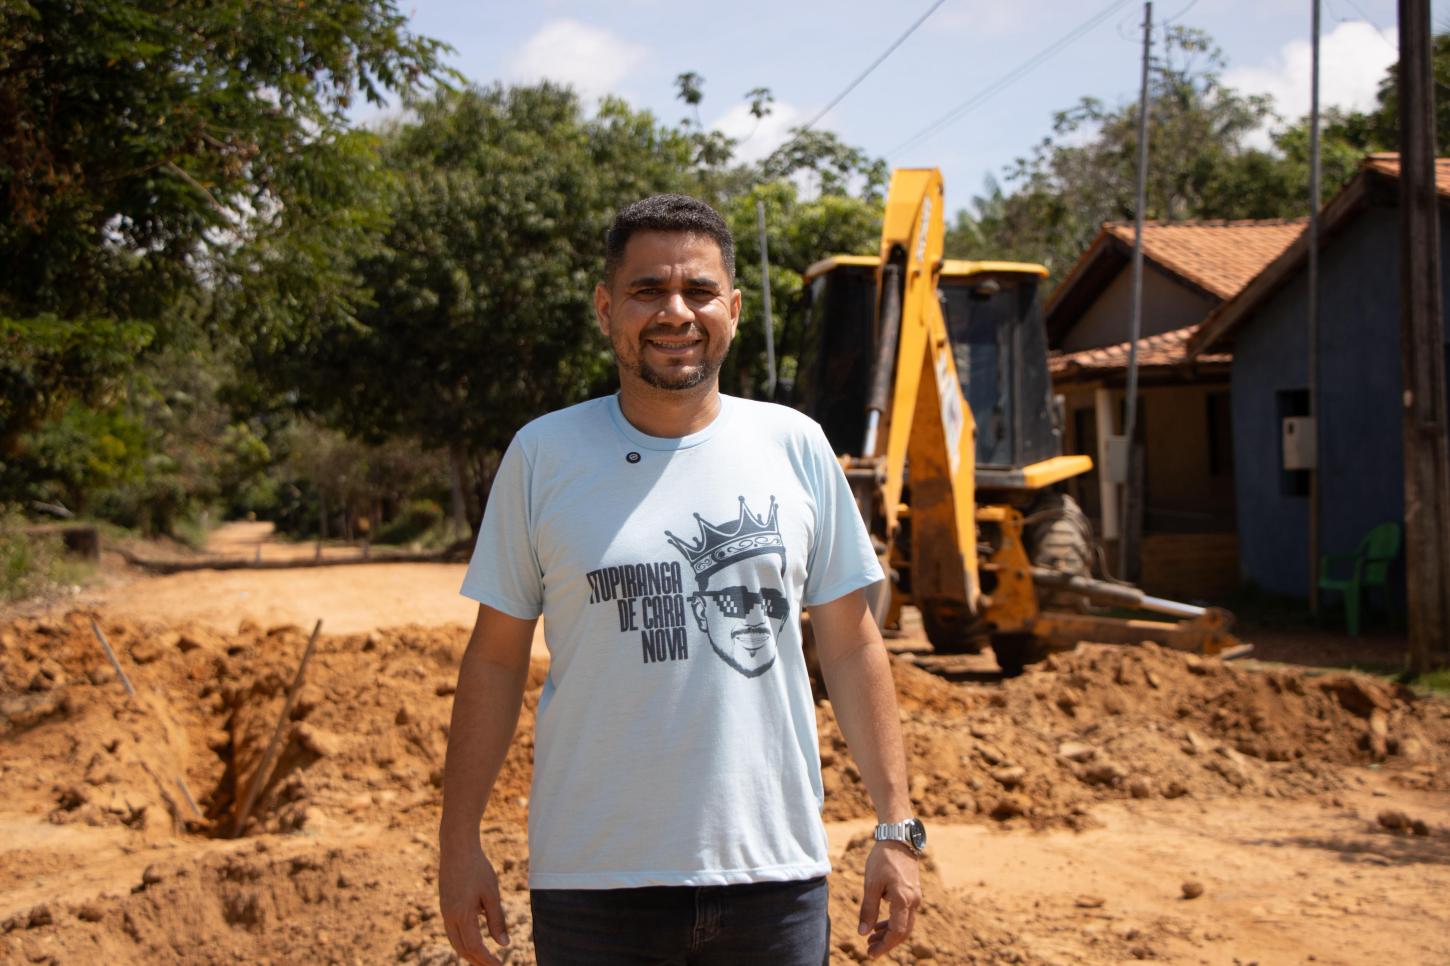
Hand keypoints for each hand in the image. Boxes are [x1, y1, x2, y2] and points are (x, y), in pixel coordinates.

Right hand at [439, 838, 509, 965]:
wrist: (456, 847)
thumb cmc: (477, 868)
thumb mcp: (491, 894)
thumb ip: (497, 920)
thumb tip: (504, 944)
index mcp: (462, 915)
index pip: (475, 947)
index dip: (487, 959)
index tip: (500, 965)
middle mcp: (449, 917)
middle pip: (462, 949)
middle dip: (477, 961)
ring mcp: (444, 911)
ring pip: (455, 941)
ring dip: (469, 952)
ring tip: (483, 958)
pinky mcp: (444, 904)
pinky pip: (452, 930)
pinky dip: (463, 940)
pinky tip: (474, 938)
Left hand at [857, 840, 921, 958]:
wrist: (898, 838)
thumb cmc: (883, 859)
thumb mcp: (871, 884)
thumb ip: (868, 909)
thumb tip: (863, 932)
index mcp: (903, 900)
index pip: (897, 932)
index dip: (884, 946)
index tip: (870, 953)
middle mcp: (913, 901)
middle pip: (903, 931)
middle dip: (886, 943)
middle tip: (869, 949)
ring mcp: (915, 896)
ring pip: (905, 923)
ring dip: (889, 933)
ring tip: (871, 938)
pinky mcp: (912, 891)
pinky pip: (905, 913)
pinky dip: (893, 921)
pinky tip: (879, 924)